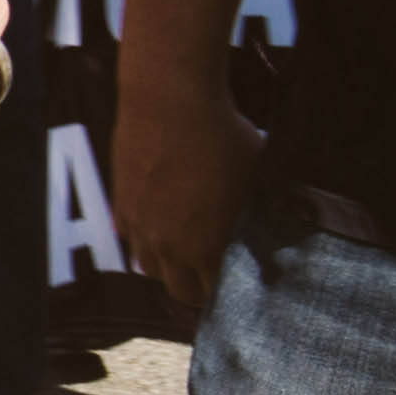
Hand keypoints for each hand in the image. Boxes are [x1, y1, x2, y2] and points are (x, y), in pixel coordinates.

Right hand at [107, 64, 258, 333]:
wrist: (170, 101)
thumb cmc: (222, 136)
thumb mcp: (256, 176)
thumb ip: (260, 209)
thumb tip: (276, 219)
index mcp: (203, 247)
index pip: (213, 293)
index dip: (227, 291)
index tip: (237, 281)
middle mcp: (166, 246)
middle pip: (177, 290)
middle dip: (195, 287)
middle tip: (209, 272)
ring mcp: (138, 226)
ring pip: (148, 267)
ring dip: (166, 265)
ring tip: (181, 249)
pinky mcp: (119, 203)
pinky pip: (129, 237)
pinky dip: (144, 237)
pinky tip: (158, 221)